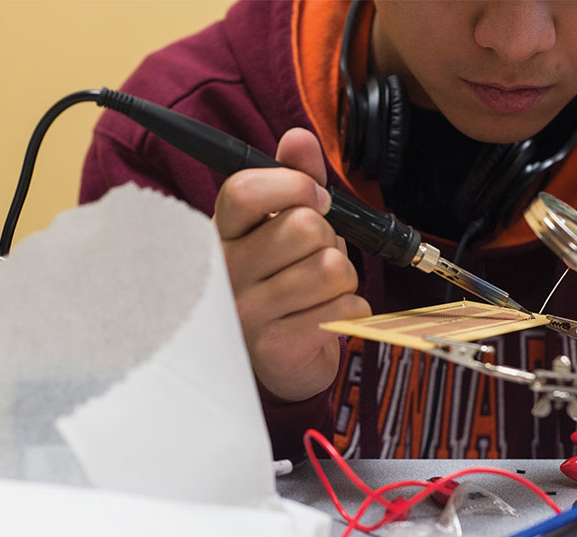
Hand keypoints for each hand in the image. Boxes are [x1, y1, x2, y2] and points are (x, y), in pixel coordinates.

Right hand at [214, 128, 371, 400]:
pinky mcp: (275, 345)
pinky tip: (327, 317)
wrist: (282, 360)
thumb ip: (295, 178)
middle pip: (303, 227)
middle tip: (315, 258)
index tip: (315, 199)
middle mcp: (227, 272)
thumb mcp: (287, 225)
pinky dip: (352, 310)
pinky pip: (344, 308)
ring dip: (344, 278)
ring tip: (323, 290)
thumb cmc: (285, 283)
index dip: (293, 185)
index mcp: (224, 234)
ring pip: (331, 267)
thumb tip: (298, 137)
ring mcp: (246, 311)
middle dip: (329, 240)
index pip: (246, 190)